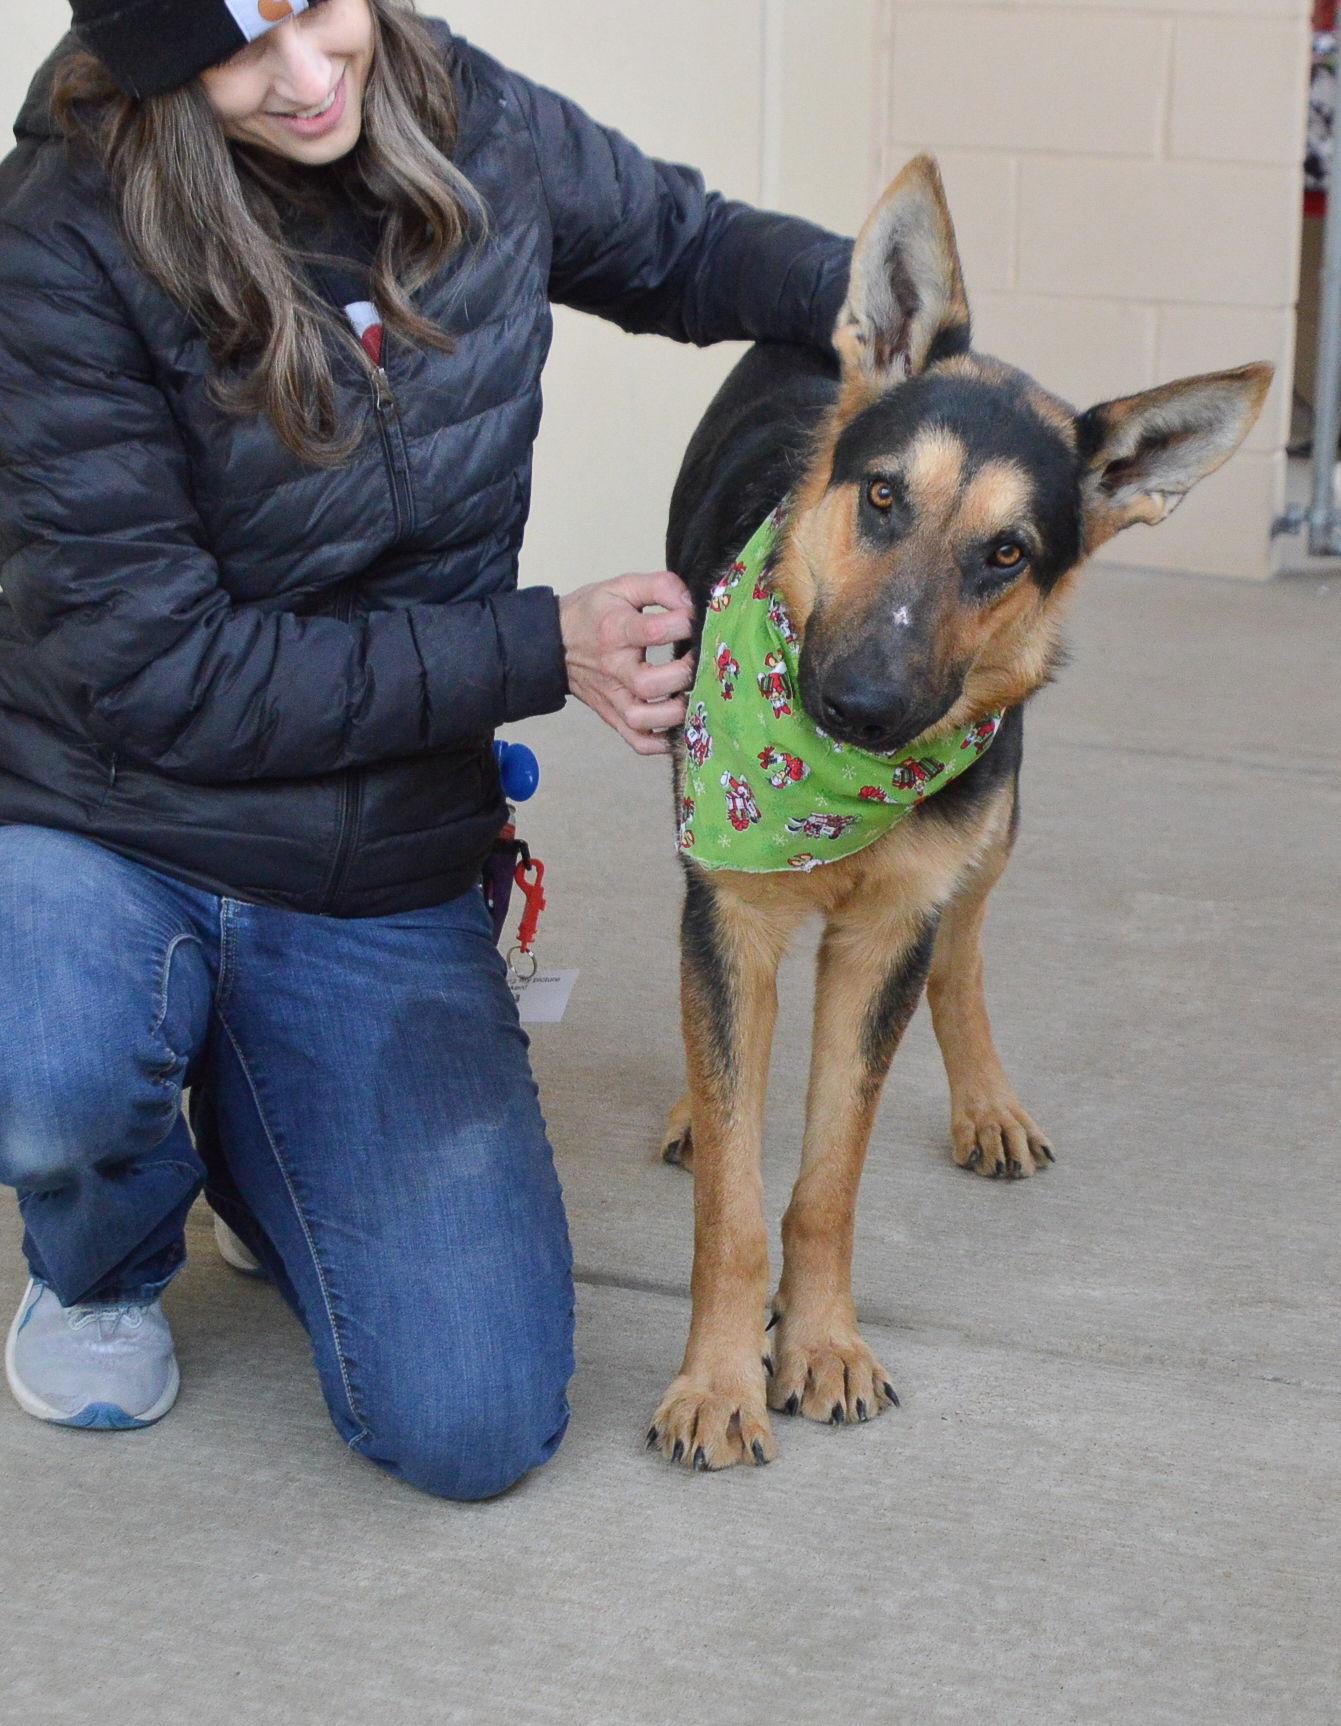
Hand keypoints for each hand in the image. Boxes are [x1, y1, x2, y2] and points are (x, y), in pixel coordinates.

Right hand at [559, 571, 695, 756]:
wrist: (553, 642)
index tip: (699, 618)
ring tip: (693, 695)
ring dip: (674, 713)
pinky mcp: (613, 714)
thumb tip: (692, 601)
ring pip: (642, 719)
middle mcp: (613, 668)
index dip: (684, 623)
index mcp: (616, 631)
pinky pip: (636, 740)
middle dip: (684, 674)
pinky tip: (679, 728)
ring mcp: (613, 696)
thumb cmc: (592, 614)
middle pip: (649, 684)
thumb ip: (660, 586)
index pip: (654, 631)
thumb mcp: (622, 586)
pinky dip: (659, 743)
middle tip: (701, 661)